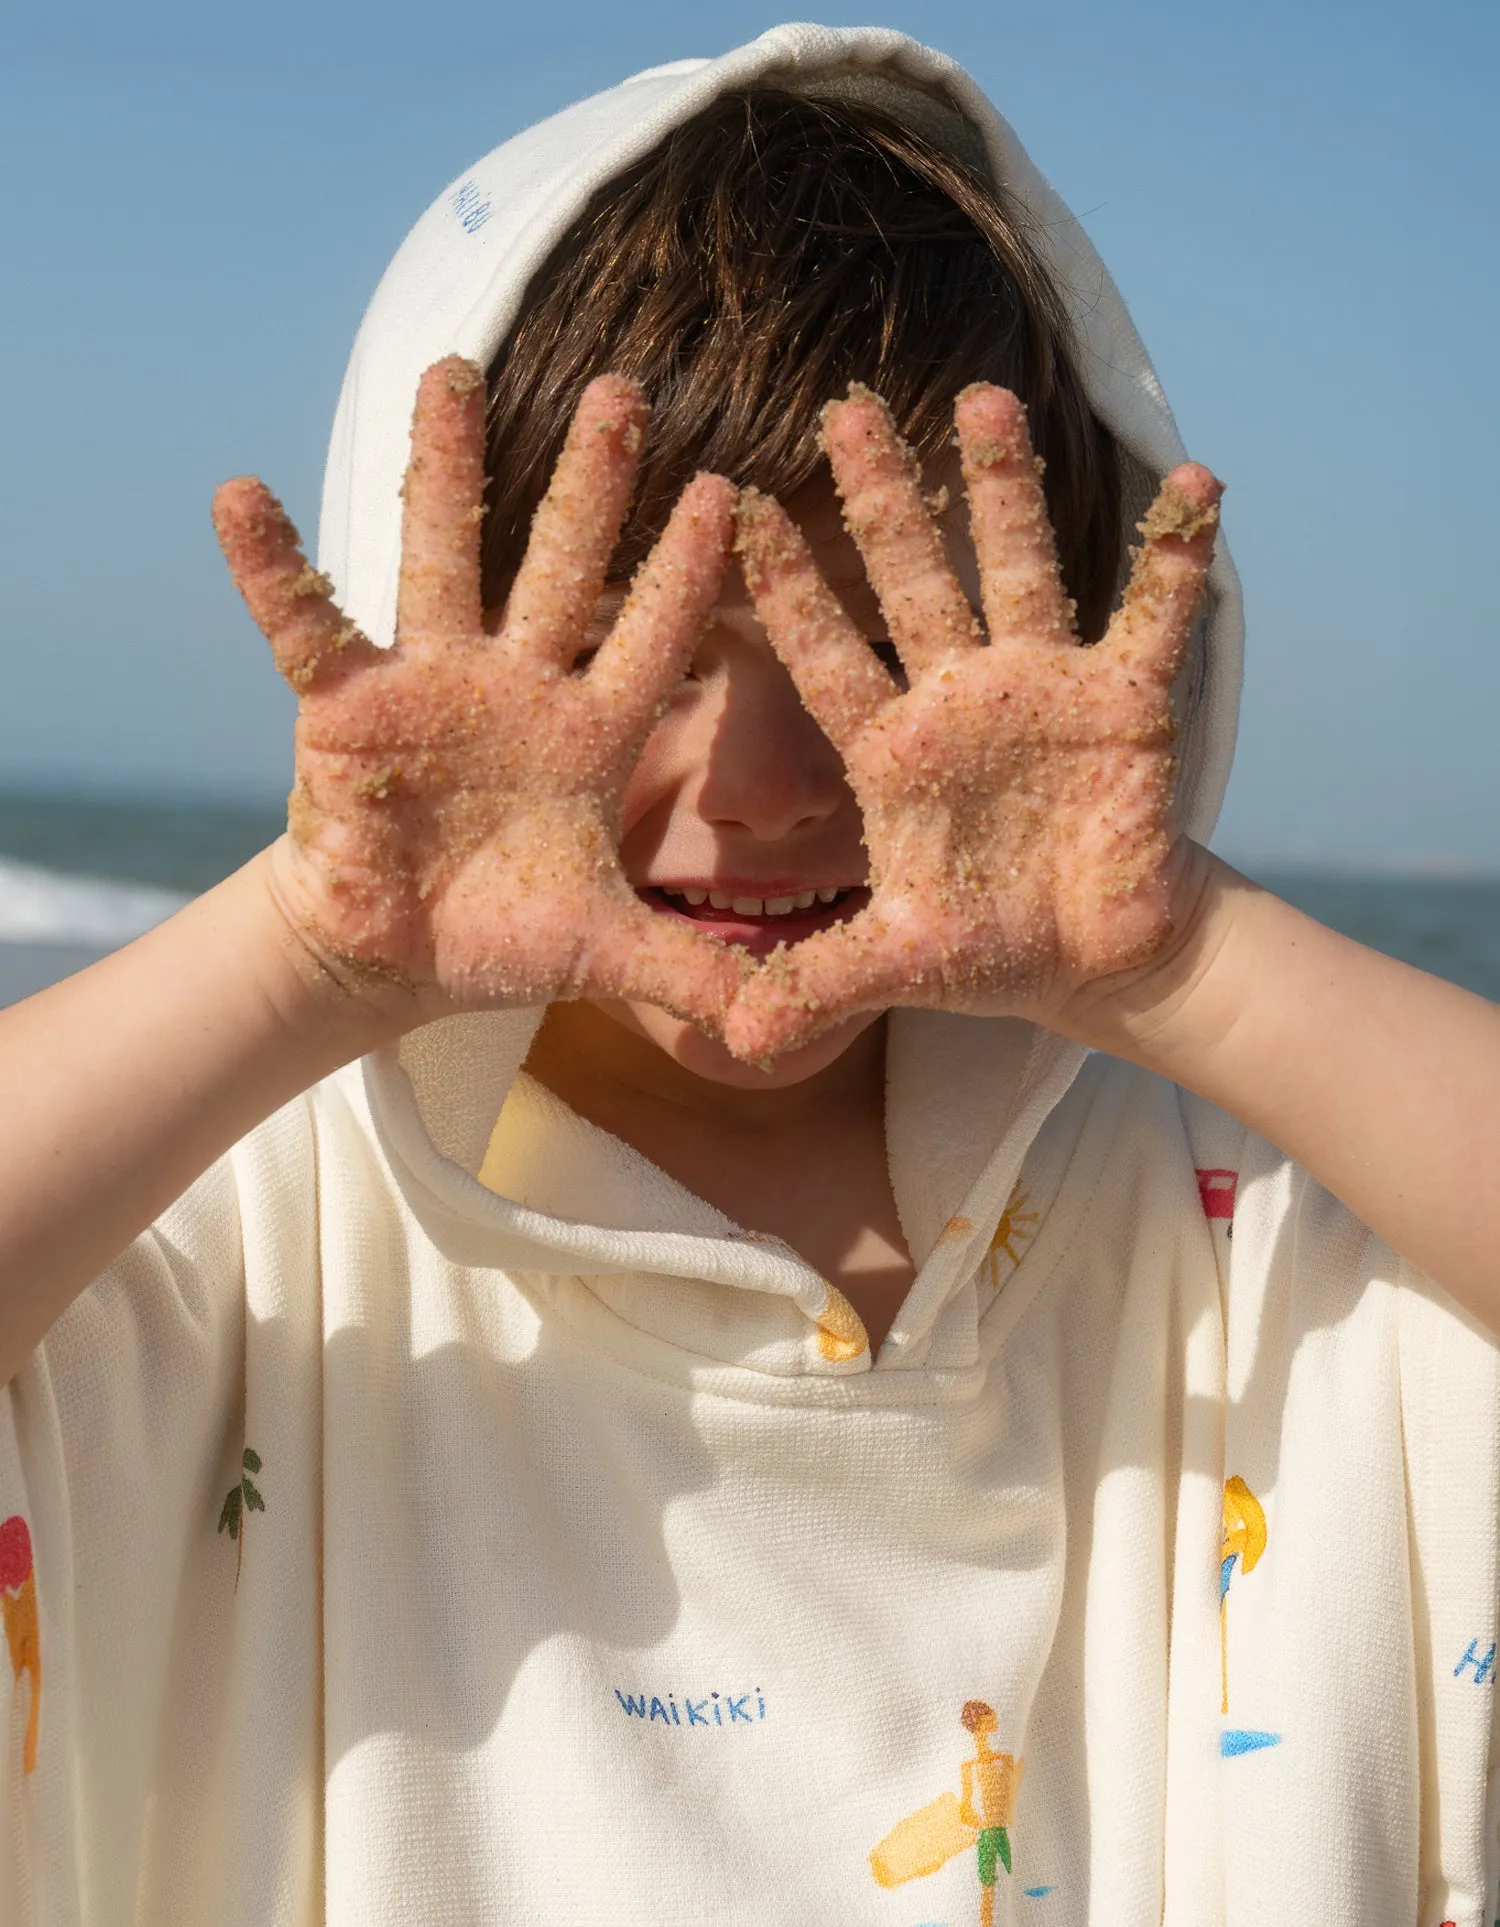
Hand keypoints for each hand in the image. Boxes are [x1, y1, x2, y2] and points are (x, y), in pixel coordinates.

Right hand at [213, 358, 742, 1029]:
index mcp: (593, 733)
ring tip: (450, 369)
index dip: (689, 571)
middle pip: (561, 566)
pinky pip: (307, 627)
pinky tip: (243, 495)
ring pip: (441, 559)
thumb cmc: (508, 937)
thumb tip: (781, 1025)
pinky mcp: (347, 708)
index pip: (655, 636)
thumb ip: (692, 973)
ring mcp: (431, 685)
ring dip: (444, 469)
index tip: (732, 491)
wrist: (400, 954)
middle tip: (626, 388)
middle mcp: (519, 687)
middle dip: (591, 483)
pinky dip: (275, 569)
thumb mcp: (608, 955)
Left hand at [723, 382, 1220, 1060]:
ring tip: (986, 398)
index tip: (731, 508)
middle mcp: (959, 698)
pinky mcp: (1126, 704)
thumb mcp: (900, 966)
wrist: (1095, 955)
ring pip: (1020, 570)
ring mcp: (1042, 690)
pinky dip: (1175, 558)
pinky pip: (1154, 617)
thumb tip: (734, 1043)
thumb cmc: (988, 948)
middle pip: (913, 582)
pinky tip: (1195, 482)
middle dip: (883, 499)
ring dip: (1005, 490)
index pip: (824, 658)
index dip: (782, 591)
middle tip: (845, 408)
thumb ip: (818, 984)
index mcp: (891, 751)